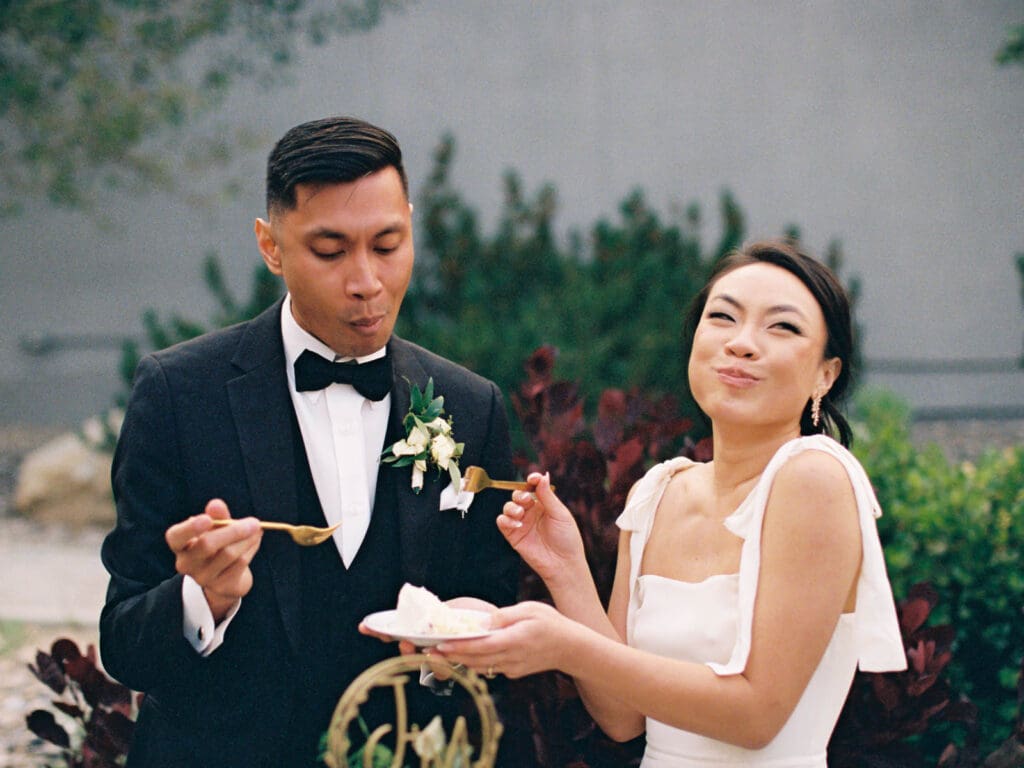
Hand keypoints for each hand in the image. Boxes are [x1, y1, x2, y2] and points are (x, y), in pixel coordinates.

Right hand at [165, 499, 262, 620]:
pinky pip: (240, 564)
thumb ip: (218, 516)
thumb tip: (216, 504)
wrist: (227, 575)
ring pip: (229, 554)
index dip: (190, 528)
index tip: (207, 519)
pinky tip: (255, 542)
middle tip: (254, 522)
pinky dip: (251, 549)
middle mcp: (186, 563)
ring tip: (257, 530)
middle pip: (207, 545)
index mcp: (179, 544)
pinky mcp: (220, 586)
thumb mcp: (217, 527)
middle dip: (234, 531)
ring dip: (248, 539)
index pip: (176, 536)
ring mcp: (202, 577)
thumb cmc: (219, 543)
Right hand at [359, 596, 498, 679]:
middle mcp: (430, 644)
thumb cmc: (477, 615)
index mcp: (425, 628)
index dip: (380, 629)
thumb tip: (420, 616)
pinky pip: (444, 670)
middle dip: (400, 646)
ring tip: (422, 649)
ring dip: (419, 657)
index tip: (364, 626)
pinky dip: (439, 664)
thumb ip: (437, 613)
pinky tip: (438, 656)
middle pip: (406, 649)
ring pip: (423, 663)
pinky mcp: (457, 664)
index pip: (398, 630)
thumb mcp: (454, 607)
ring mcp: (442, 655)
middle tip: (402, 642)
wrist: (503, 625)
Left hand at [433, 601, 576, 679]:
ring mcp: (512, 668)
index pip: (481, 647)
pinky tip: (463, 655)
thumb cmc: (552, 624)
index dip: (459, 647)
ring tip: (438, 653)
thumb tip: (484, 621)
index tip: (440, 645)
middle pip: (475, 660)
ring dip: (459, 661)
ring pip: (480, 667)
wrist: (571, 649)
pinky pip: (489, 668)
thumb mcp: (530, 610)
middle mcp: (511, 658)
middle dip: (451, 656)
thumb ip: (506, 616)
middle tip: (428, 651)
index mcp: (515, 641)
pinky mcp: (513, 672)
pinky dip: (474, 663)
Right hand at [497, 473, 585, 582]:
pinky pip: (502, 522)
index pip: (534, 487)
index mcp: (544, 504)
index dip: (532, 480)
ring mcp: (522, 523)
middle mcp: (531, 512)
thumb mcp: (560, 514)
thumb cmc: (567, 538)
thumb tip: (542, 476)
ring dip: (511, 507)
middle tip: (525, 499)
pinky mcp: (513, 535)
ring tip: (520, 513)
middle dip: (519, 494)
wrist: (563, 564)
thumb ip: (548, 496)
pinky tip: (517, 524)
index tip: (532, 478)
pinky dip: (506, 520)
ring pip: (508, 507)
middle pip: (518, 495)